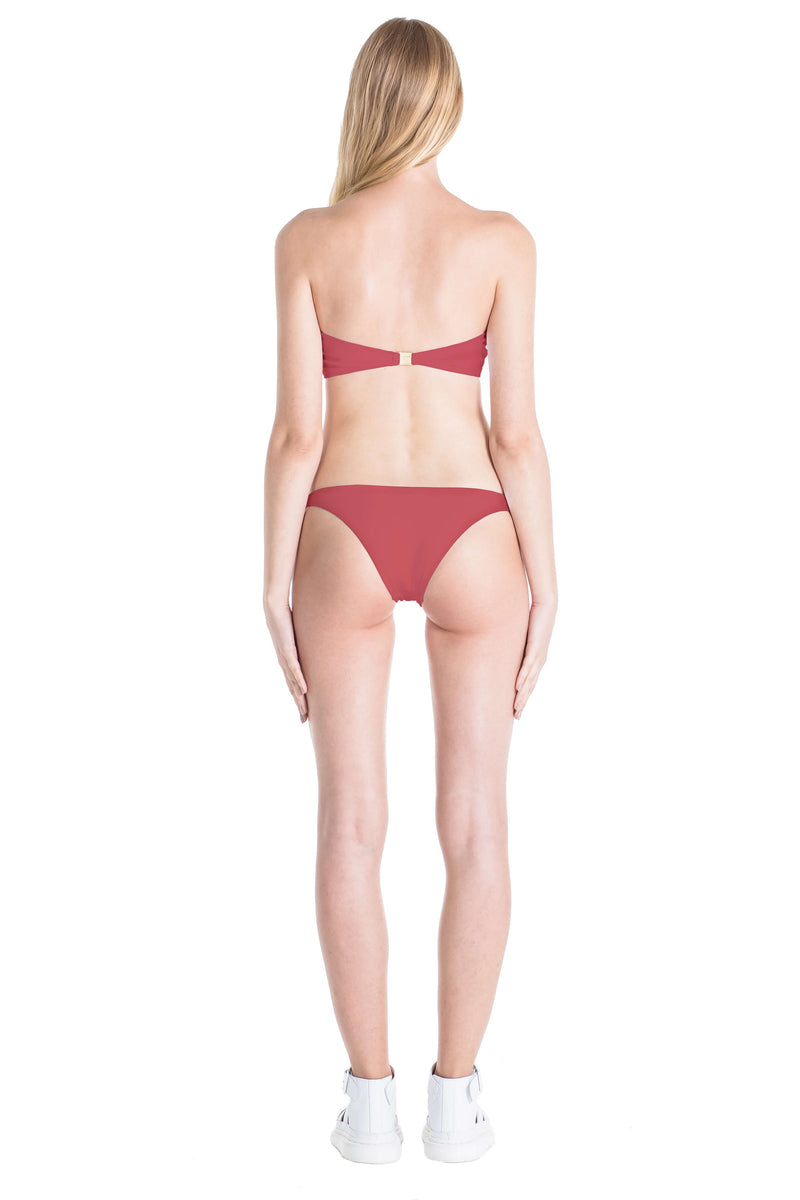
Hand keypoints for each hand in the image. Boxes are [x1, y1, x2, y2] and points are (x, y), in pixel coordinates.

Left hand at [263, 595, 308, 722]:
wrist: (273, 607)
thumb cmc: (286, 617)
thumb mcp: (300, 634)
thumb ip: (308, 642)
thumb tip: (321, 642)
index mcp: (286, 660)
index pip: (293, 684)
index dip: (299, 699)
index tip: (304, 712)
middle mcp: (284, 662)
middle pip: (292, 689)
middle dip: (299, 705)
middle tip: (304, 721)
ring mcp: (284, 657)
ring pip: (293, 683)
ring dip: (298, 698)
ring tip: (304, 712)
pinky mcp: (286, 649)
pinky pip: (294, 668)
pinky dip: (298, 680)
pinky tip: (303, 691)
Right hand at [514, 599, 556, 719]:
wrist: (546, 606)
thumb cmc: (534, 619)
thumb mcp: (521, 635)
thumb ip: (513, 645)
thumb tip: (499, 648)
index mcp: (536, 661)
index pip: (529, 684)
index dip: (523, 698)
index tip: (517, 711)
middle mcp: (539, 661)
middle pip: (530, 687)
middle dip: (523, 702)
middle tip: (517, 716)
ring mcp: (538, 656)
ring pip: (530, 680)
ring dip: (523, 695)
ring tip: (517, 707)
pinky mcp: (536, 647)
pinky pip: (528, 665)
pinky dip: (523, 677)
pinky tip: (518, 687)